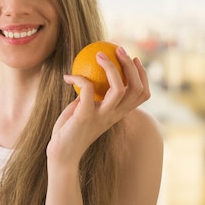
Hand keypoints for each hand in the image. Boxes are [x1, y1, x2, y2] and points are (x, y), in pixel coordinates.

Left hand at [46, 46, 150, 167]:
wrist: (61, 155)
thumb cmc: (70, 131)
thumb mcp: (84, 110)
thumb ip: (90, 97)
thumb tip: (88, 75)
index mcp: (117, 114)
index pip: (142, 94)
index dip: (143, 75)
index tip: (134, 58)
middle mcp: (114, 115)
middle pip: (136, 88)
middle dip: (131, 65)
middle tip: (118, 49)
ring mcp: (101, 116)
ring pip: (119, 88)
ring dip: (111, 67)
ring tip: (99, 54)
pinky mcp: (85, 116)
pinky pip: (87, 89)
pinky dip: (79, 78)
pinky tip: (68, 77)